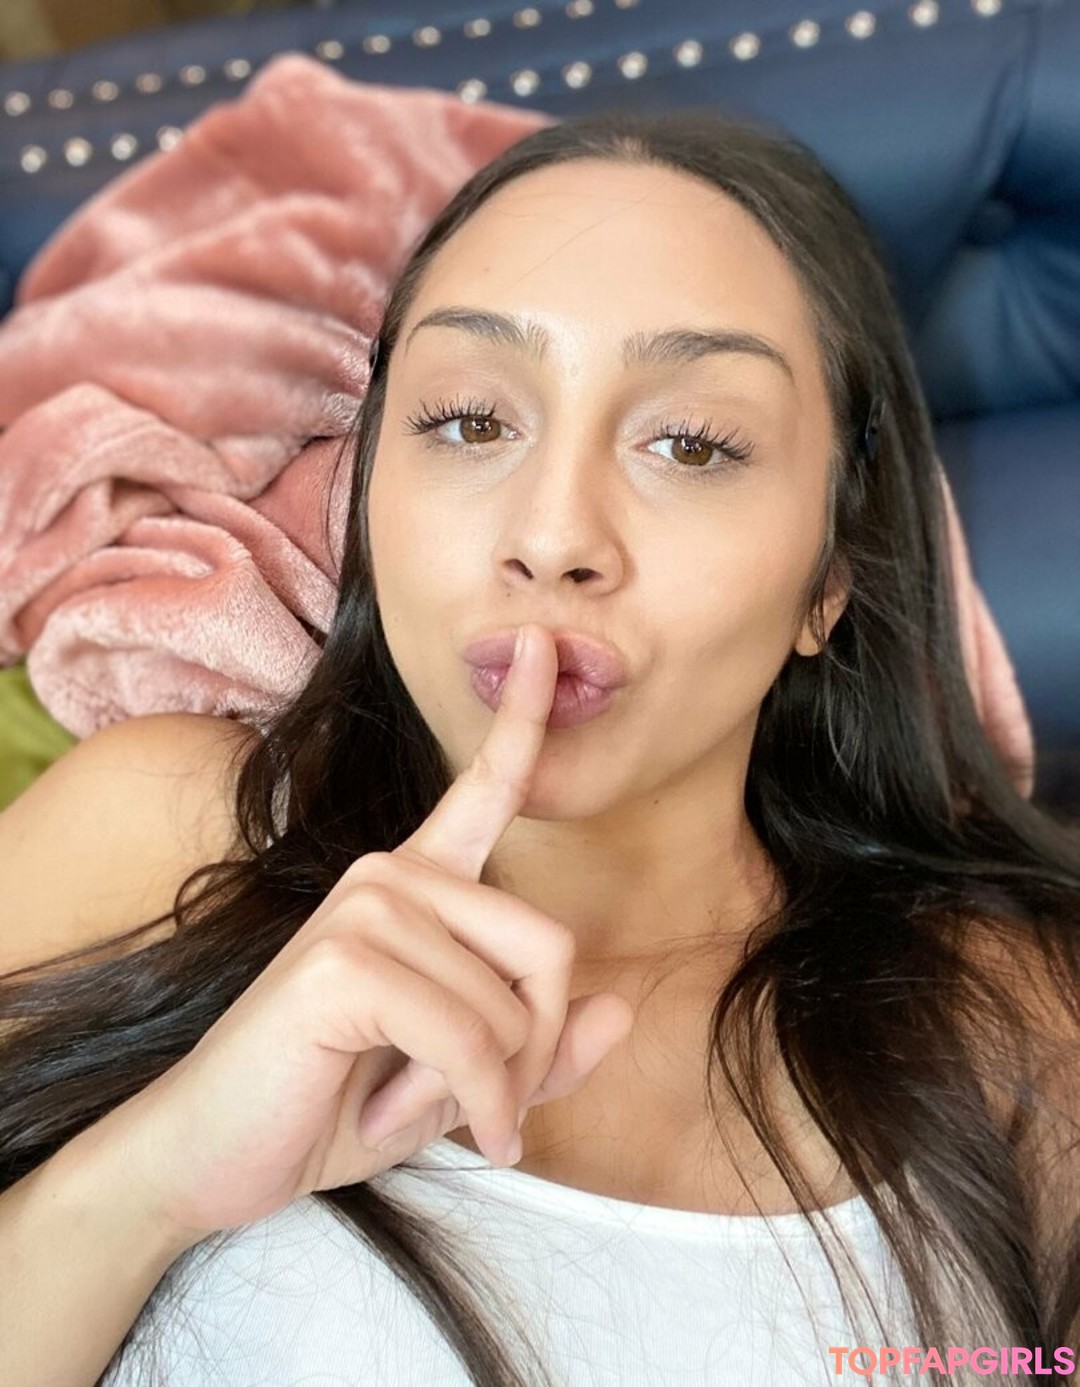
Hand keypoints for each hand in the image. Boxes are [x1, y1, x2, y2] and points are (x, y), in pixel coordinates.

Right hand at [105, 622, 633, 1247]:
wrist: (207, 1155)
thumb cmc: (329, 1104)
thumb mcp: (457, 1084)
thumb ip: (538, 1052)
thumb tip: (620, 1014)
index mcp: (418, 884)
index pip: (484, 788)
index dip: (522, 718)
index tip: (543, 647)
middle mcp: (394, 874)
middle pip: (550, 947)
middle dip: (533, 1052)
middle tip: (480, 1108)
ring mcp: (366, 906)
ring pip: (515, 1009)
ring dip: (488, 1090)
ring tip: (408, 1106)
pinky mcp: (346, 960)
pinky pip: (472, 1042)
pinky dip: (467, 1103)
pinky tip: (401, 1119)